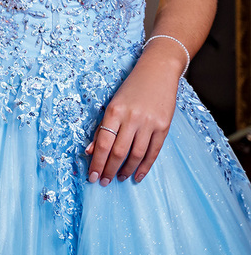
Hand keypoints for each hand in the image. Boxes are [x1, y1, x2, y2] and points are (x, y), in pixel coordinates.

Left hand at [85, 46, 182, 185]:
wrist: (157, 72)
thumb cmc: (130, 89)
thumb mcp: (112, 104)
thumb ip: (102, 128)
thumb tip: (90, 151)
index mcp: (114, 111)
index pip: (103, 143)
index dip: (97, 162)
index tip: (92, 176)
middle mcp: (132, 118)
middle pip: (119, 151)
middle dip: (109, 169)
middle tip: (103, 182)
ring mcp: (149, 123)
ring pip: (136, 154)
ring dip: (126, 170)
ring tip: (118, 178)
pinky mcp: (164, 127)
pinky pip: (153, 152)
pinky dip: (145, 166)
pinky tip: (137, 175)